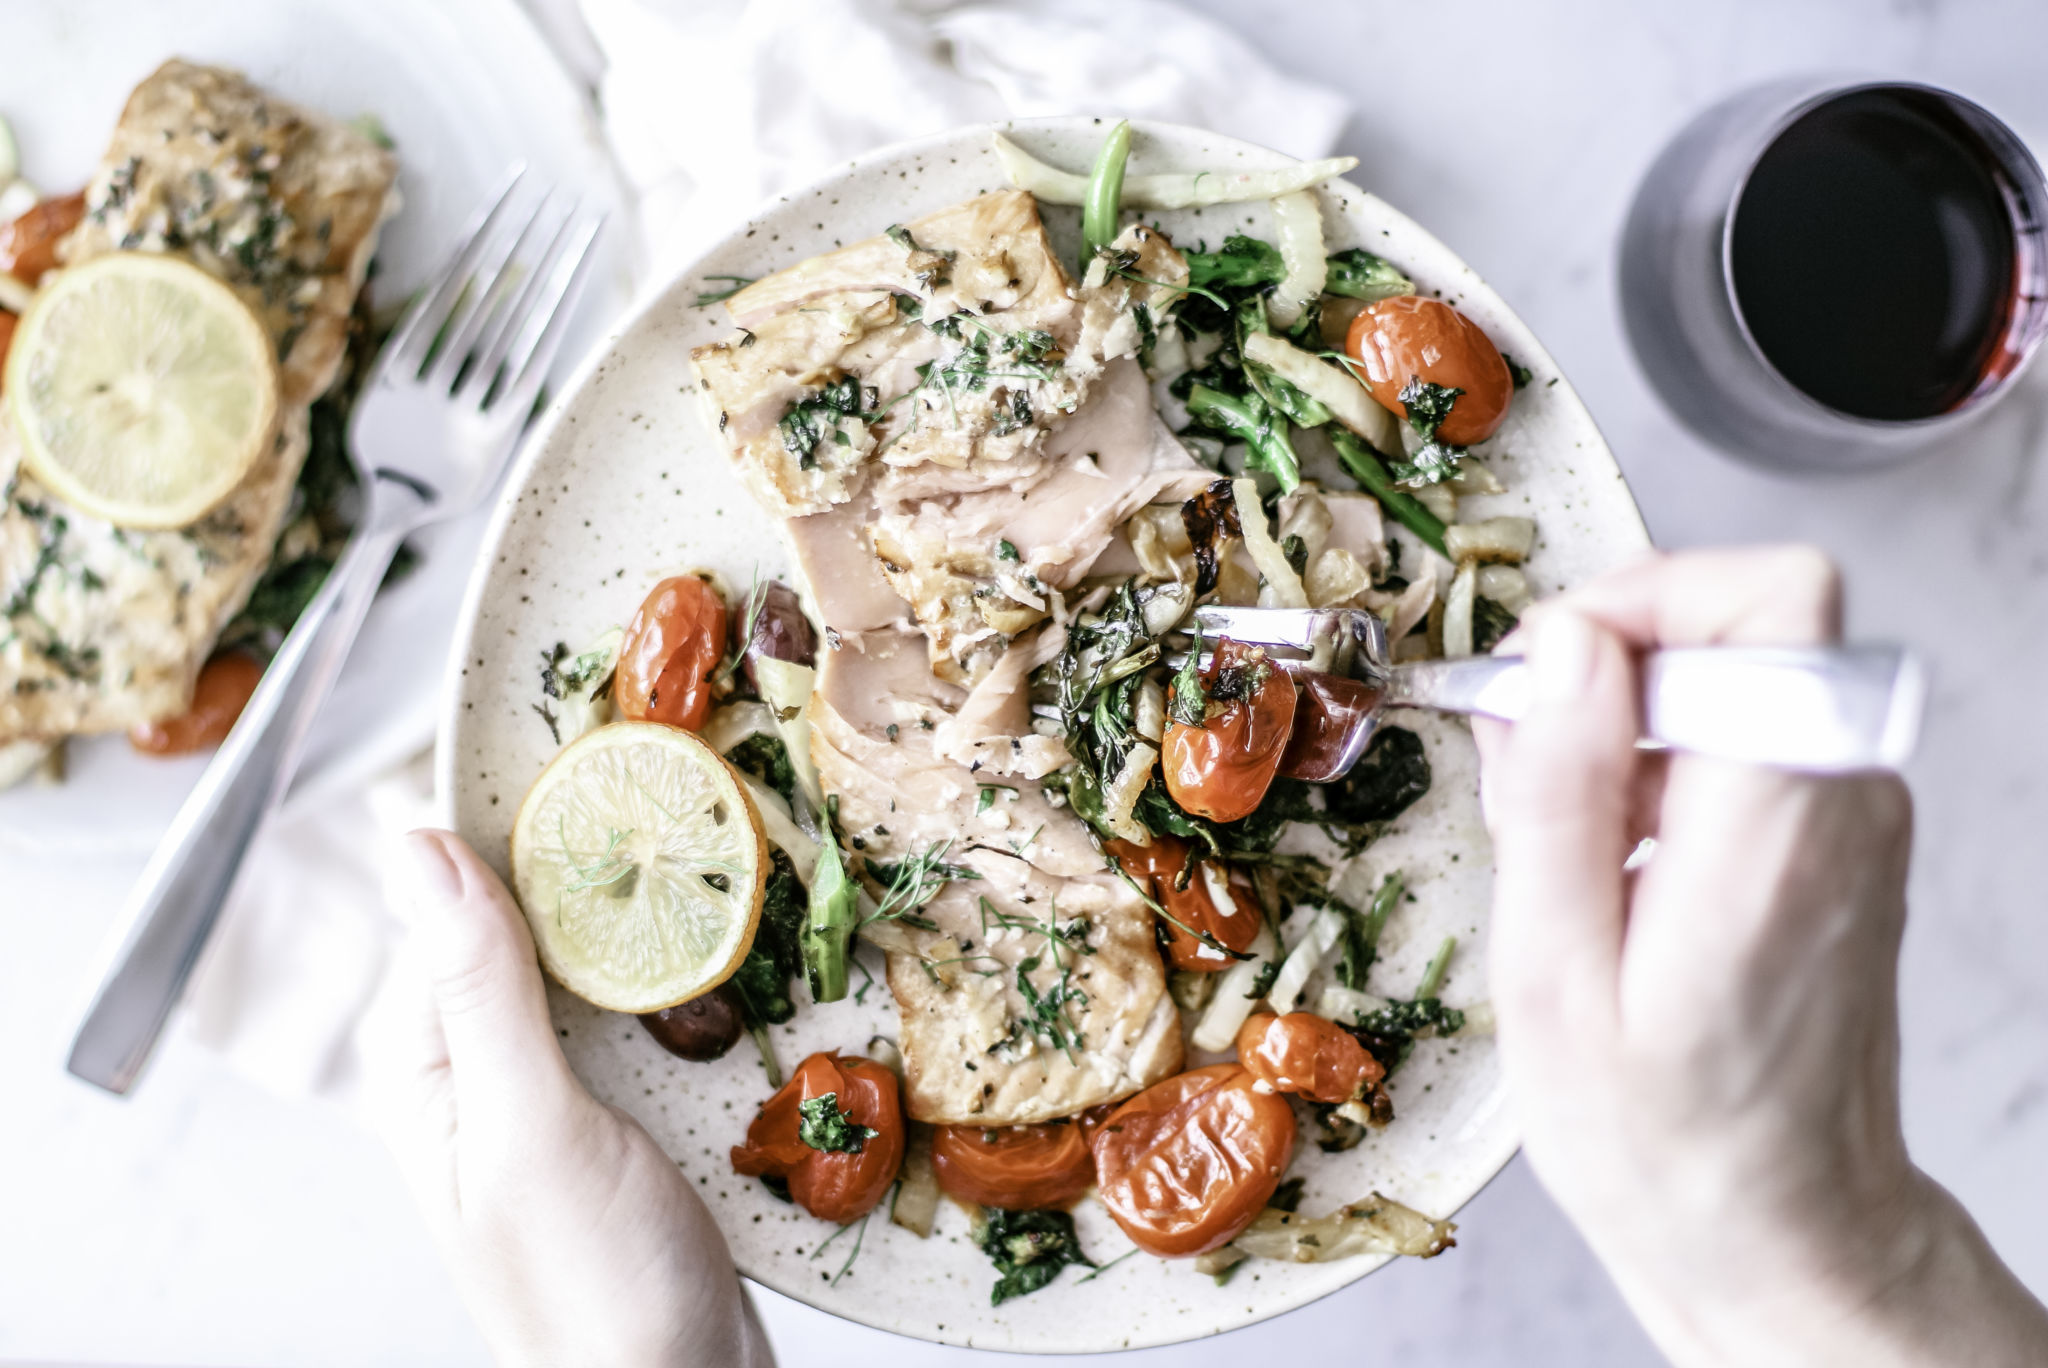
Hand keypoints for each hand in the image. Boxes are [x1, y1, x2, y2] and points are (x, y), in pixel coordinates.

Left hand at [360, 829, 773, 1367]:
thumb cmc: (591, 1287)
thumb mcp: (531, 1123)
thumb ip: (478, 985)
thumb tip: (416, 847)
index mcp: (426, 1068)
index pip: (453, 904)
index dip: (516, 826)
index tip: (587, 753)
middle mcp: (481, 1074)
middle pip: (531, 927)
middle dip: (595, 867)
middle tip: (676, 799)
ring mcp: (556, 1097)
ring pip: (597, 967)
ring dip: (651, 919)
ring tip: (716, 858)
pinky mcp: (624, 1119)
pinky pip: (645, 1018)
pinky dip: (685, 980)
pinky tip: (731, 955)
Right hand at [1474, 548, 2047, 1367]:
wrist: (1780, 1230)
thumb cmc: (1661, 1138)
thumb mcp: (1554, 975)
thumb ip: (1562, 791)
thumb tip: (1567, 645)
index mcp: (1774, 826)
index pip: (1771, 597)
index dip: (1645, 596)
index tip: (1551, 674)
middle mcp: (1841, 800)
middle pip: (1741, 619)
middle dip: (1608, 663)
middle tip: (1531, 771)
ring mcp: (1850, 814)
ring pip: (1728, 672)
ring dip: (1621, 722)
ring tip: (1562, 847)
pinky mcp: (1834, 834)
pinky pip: (1738, 733)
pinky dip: (1654, 766)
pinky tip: (1604, 868)